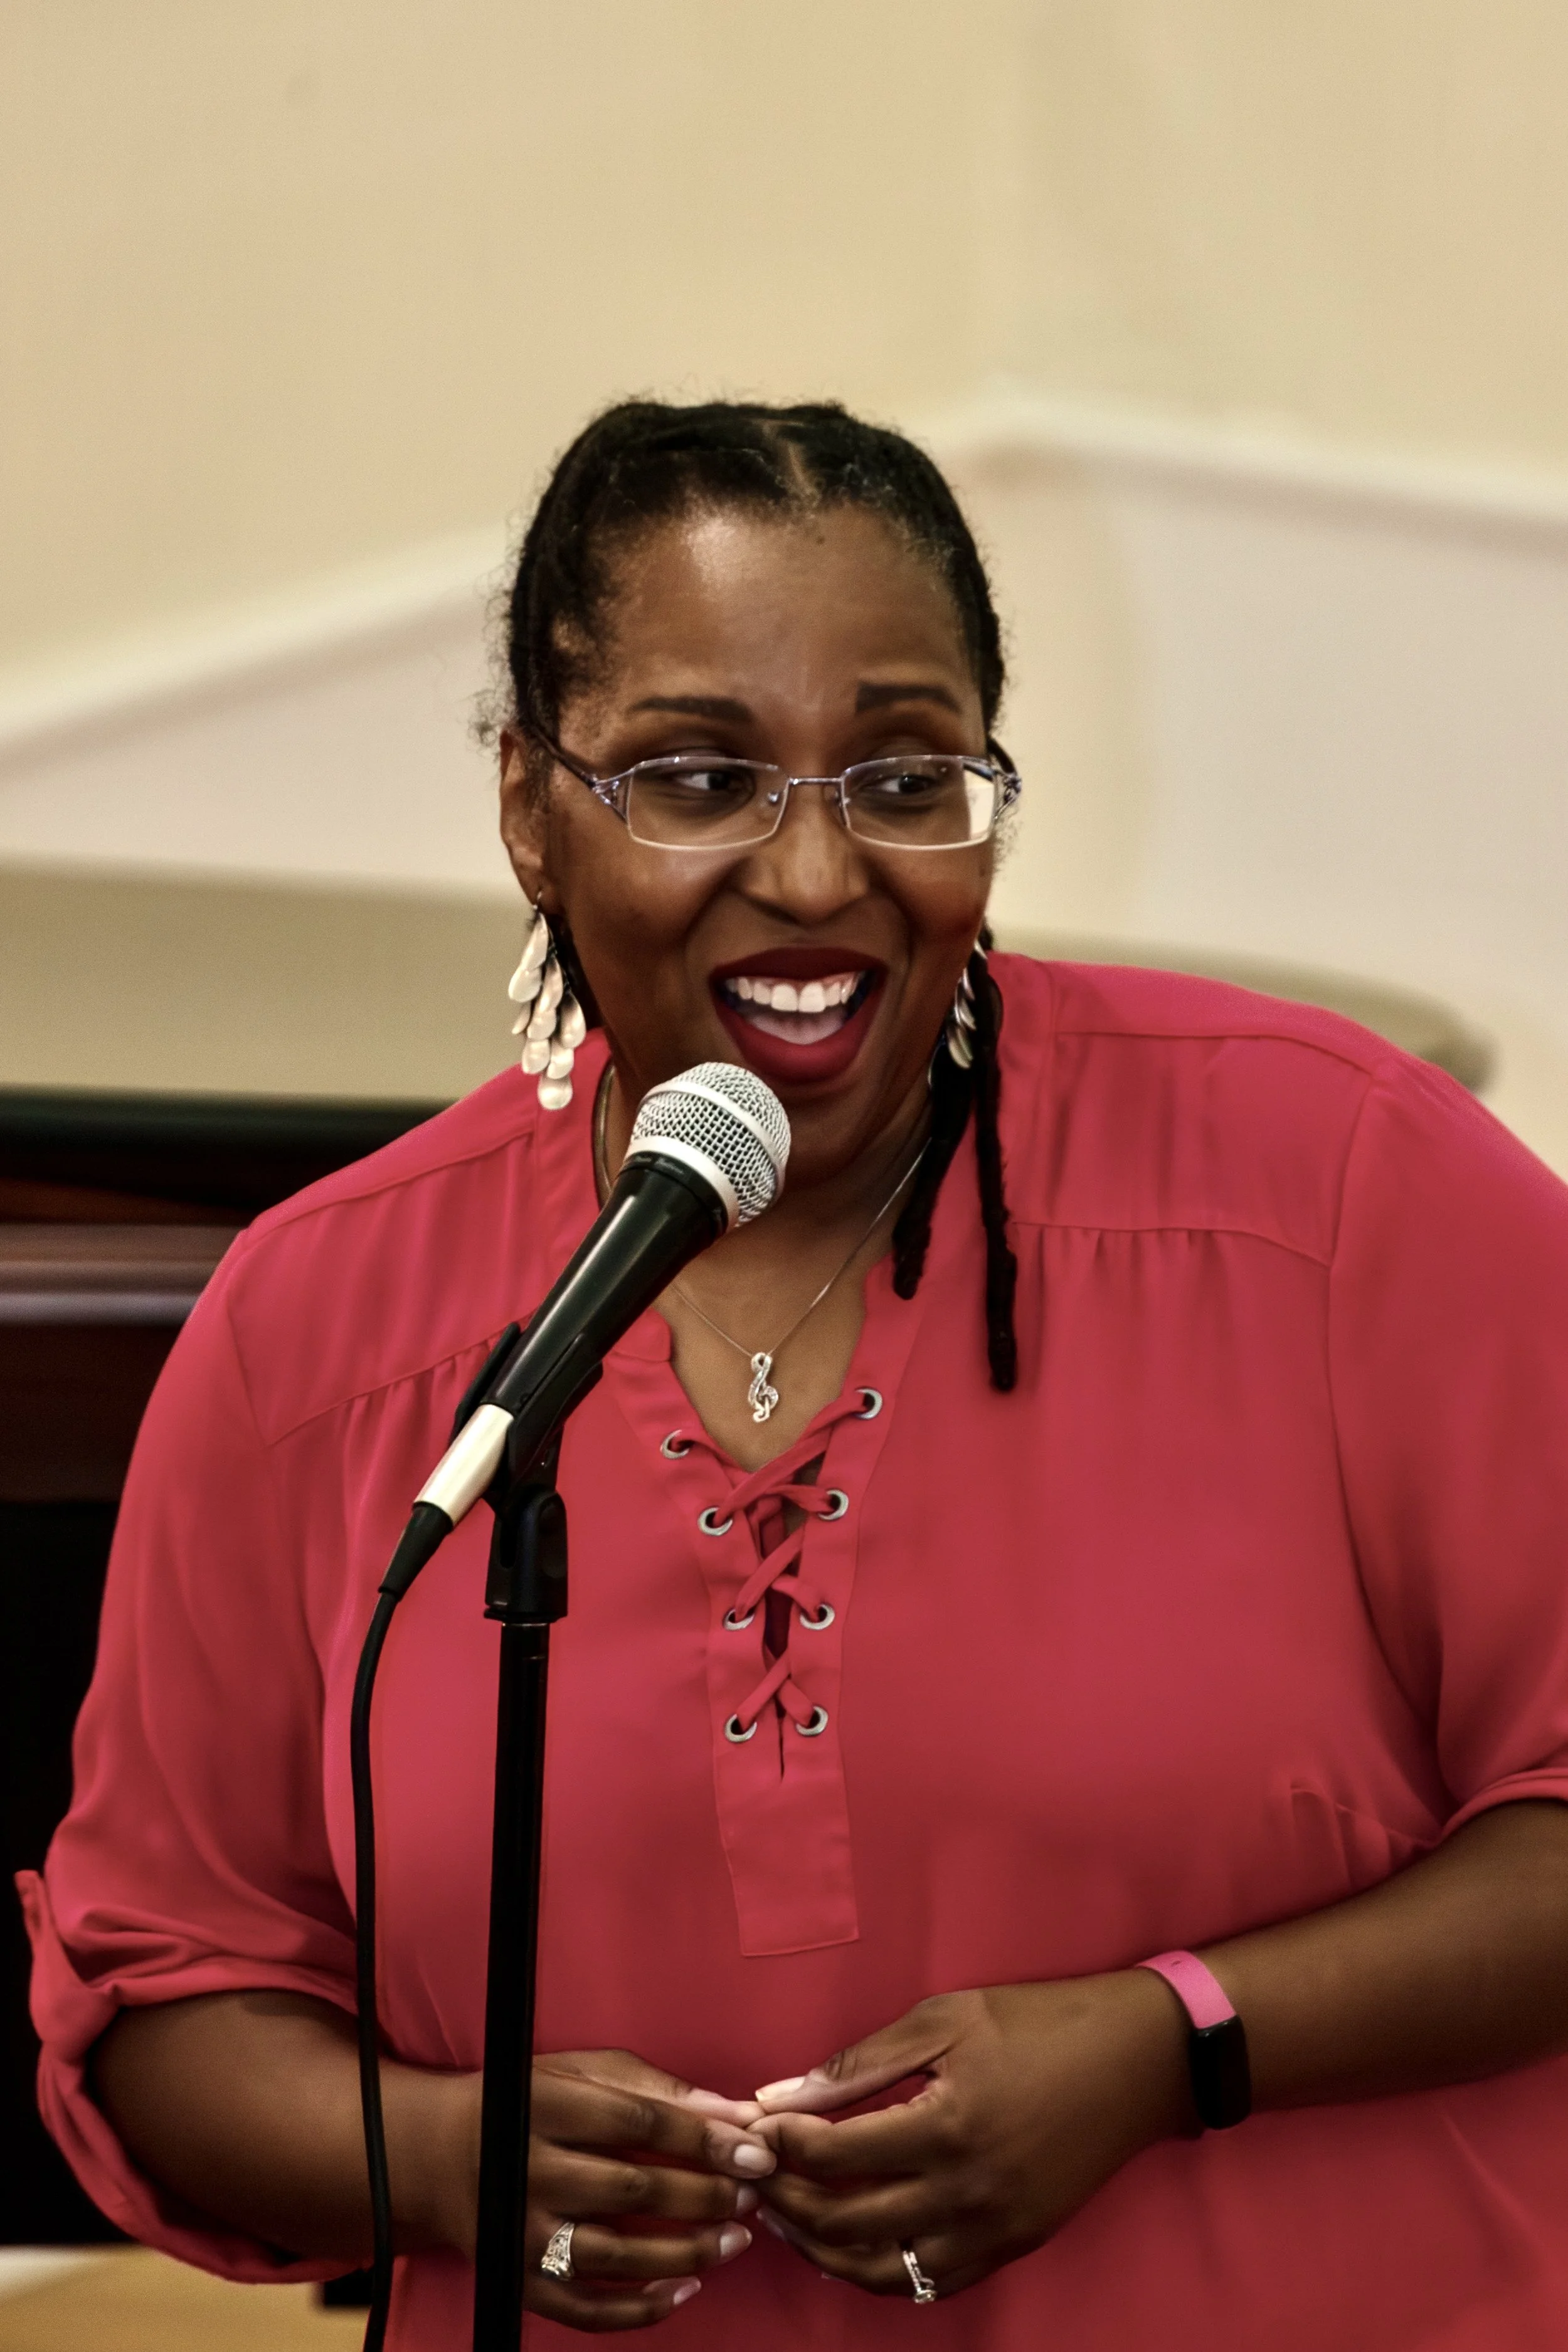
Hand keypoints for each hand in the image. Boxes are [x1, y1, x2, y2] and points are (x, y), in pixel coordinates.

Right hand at [520, 2048, 773, 2330]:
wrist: (443, 2155)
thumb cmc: (532, 2103)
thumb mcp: (584, 2072)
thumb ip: (657, 2089)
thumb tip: (731, 2113)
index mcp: (545, 2107)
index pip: (637, 2123)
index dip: (702, 2139)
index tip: (755, 2150)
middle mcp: (528, 2171)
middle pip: (631, 2190)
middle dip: (703, 2195)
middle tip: (751, 2195)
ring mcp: (520, 2233)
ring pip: (615, 2256)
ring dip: (686, 2253)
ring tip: (735, 2240)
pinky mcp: (518, 2280)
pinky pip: (585, 2308)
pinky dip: (640, 2308)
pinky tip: (685, 2290)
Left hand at [746, 1974, 1189, 2301]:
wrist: (1137, 2062)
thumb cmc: (1039, 2024)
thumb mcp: (946, 2019)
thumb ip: (861, 2063)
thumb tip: (781, 2094)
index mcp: (946, 2126)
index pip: (831, 2154)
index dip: (778, 2141)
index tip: (752, 2123)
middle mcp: (966, 2192)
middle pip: (844, 2220)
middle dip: (783, 2198)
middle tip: (752, 2171)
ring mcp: (992, 2230)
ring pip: (880, 2269)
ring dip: (821, 2247)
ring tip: (786, 2215)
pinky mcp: (1012, 2246)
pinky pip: (929, 2281)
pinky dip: (879, 2270)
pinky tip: (850, 2242)